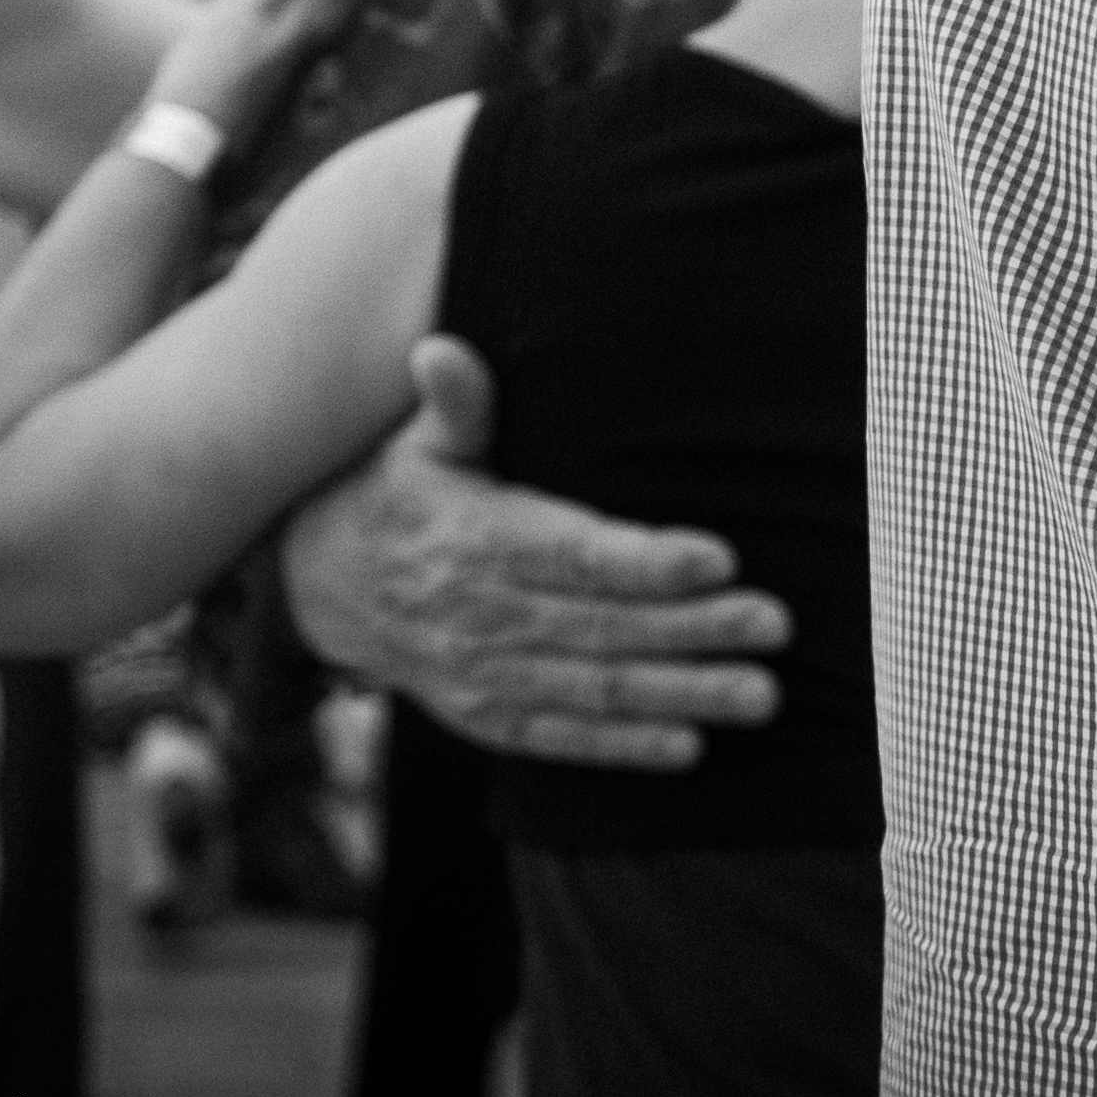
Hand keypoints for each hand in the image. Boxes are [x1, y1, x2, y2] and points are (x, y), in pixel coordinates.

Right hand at [282, 338, 787, 765]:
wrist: (322, 587)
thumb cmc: (399, 495)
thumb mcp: (417, 443)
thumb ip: (452, 405)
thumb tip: (439, 349)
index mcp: (480, 540)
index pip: (575, 554)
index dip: (647, 561)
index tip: (721, 559)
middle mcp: (485, 614)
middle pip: (606, 626)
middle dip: (695, 629)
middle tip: (775, 625)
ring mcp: (486, 672)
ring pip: (596, 689)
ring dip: (683, 694)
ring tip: (760, 694)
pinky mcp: (486, 716)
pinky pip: (561, 739)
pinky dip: (624, 747)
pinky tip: (690, 746)